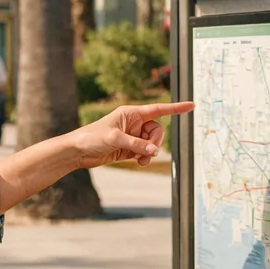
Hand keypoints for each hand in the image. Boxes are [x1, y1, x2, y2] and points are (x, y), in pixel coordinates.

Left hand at [64, 102, 192, 168]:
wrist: (78, 151)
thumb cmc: (92, 138)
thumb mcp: (115, 139)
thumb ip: (136, 145)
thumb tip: (155, 151)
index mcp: (132, 113)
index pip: (159, 109)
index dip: (176, 108)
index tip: (192, 105)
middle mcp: (134, 123)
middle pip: (158, 131)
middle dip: (155, 142)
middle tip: (147, 152)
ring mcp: (132, 136)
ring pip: (153, 144)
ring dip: (150, 152)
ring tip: (141, 161)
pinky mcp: (129, 148)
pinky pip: (146, 152)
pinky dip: (145, 157)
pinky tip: (138, 162)